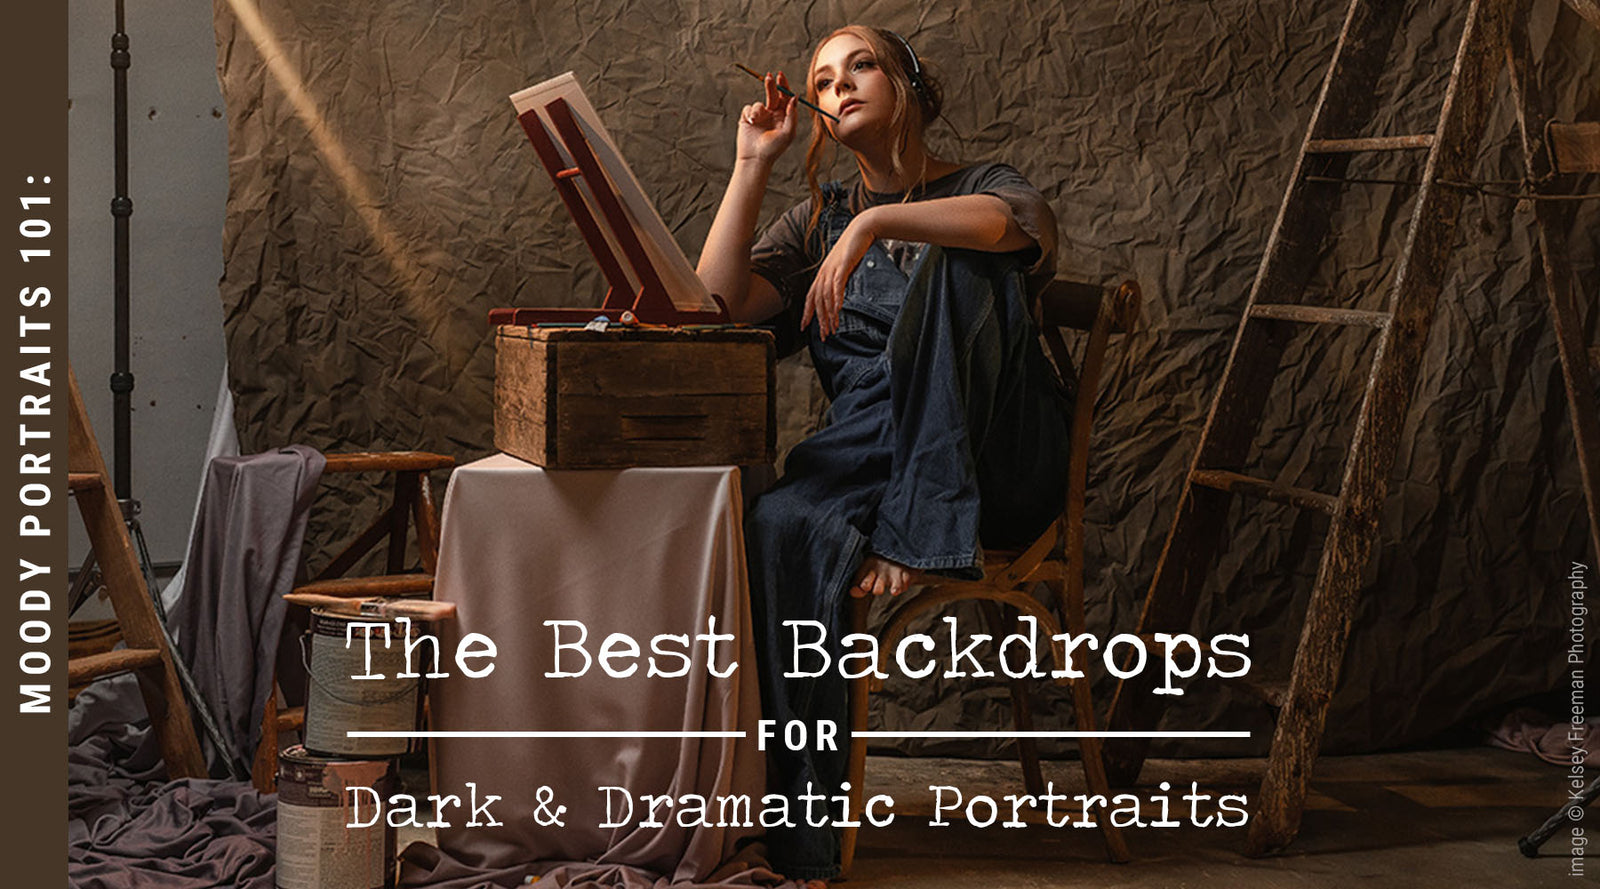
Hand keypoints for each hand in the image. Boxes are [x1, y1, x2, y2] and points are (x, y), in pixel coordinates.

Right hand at [736, 72, 797, 163]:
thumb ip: (792, 114)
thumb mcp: (788, 132)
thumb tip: (794, 97)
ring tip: (755, 121)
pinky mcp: (748, 118)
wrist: (755, 158)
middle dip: (771, 85)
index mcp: (784, 116)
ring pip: (759, 103)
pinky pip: (748, 108)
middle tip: (769, 77)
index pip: (785, 98)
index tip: (781, 76)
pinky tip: (750, 123)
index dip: (783, 86)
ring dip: (757, 110)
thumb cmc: (774, 148)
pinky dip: (749, 114)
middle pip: (773, 95)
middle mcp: (773, 114)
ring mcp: (760, 116)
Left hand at [802, 209, 876, 338]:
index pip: (810, 296)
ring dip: (829, 314)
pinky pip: (837, 285)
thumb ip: (839, 281)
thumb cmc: (854, 249)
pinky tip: (838, 310)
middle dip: (819, 320)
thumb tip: (838, 294)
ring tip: (832, 327)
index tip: (804, 326)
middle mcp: (824, 272)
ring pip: (826, 296)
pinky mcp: (843, 265)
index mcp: (822, 273)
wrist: (861, 230)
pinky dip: (836, 298)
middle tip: (823, 335)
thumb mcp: (844, 268)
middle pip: (817, 300)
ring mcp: (832, 269)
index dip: (807, 312)